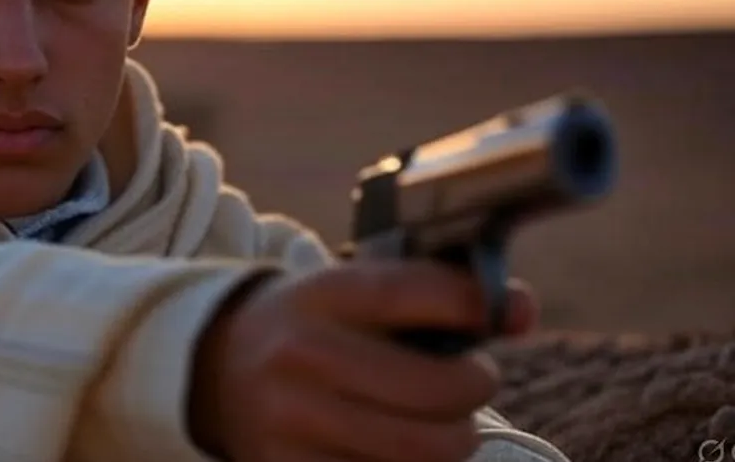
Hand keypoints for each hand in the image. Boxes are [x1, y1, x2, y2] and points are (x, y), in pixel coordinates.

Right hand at [187, 259, 538, 461]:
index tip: (491, 315)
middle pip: (438, 391)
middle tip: (469, 380)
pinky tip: (396, 445)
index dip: (474, 304)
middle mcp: (301, 357)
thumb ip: (438, 290)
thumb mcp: (356, 289)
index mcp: (320, 296)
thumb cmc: (314, 325)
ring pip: (426, 452)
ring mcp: (292, 424)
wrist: (216, 372)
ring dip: (452, 438)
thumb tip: (519, 313)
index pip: (418, 291)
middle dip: (475, 386)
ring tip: (437, 419)